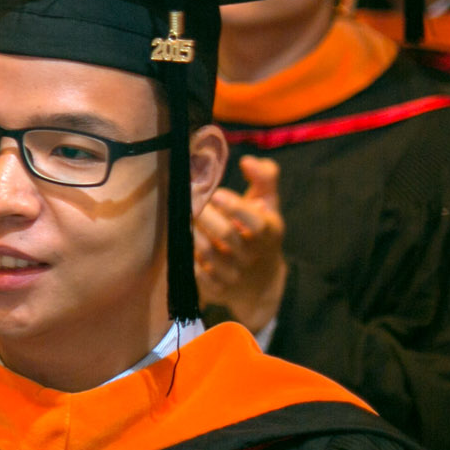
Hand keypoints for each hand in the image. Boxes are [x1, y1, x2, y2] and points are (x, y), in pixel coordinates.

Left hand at [194, 156, 287, 334]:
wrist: (260, 282)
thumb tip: (247, 160)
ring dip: (191, 230)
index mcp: (268, 233)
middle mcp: (252, 256)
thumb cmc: (259, 231)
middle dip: (204, 214)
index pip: (256, 223)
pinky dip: (186, 254)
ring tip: (183, 216)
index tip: (215, 192)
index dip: (235, 207)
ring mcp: (234, 274)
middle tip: (188, 199)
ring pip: (207, 251)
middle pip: (226, 234)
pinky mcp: (216, 289)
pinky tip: (181, 240)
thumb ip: (264, 178)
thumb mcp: (269, 204)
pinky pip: (195, 272)